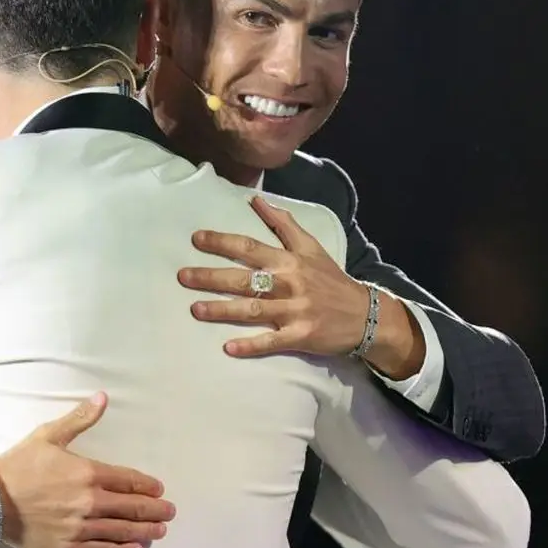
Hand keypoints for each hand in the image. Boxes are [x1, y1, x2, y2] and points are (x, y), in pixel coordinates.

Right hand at [0, 392, 174, 547]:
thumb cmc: (19, 465)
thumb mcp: (48, 435)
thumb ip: (79, 419)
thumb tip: (103, 396)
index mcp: (87, 473)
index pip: (128, 480)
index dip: (147, 486)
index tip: (159, 490)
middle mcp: (89, 502)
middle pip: (131, 508)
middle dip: (154, 511)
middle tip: (169, 513)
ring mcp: (80, 528)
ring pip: (121, 531)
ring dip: (144, 532)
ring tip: (159, 533)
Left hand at [178, 196, 422, 377]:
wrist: (364, 314)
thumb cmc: (330, 279)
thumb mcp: (311, 246)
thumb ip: (283, 224)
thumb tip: (256, 199)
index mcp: (289, 261)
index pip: (249, 247)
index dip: (222, 242)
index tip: (195, 239)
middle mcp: (289, 283)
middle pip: (244, 279)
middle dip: (211, 277)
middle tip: (182, 276)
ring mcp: (294, 311)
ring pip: (252, 309)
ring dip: (222, 310)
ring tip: (195, 310)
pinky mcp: (300, 336)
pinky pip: (271, 341)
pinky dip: (250, 345)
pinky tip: (227, 348)